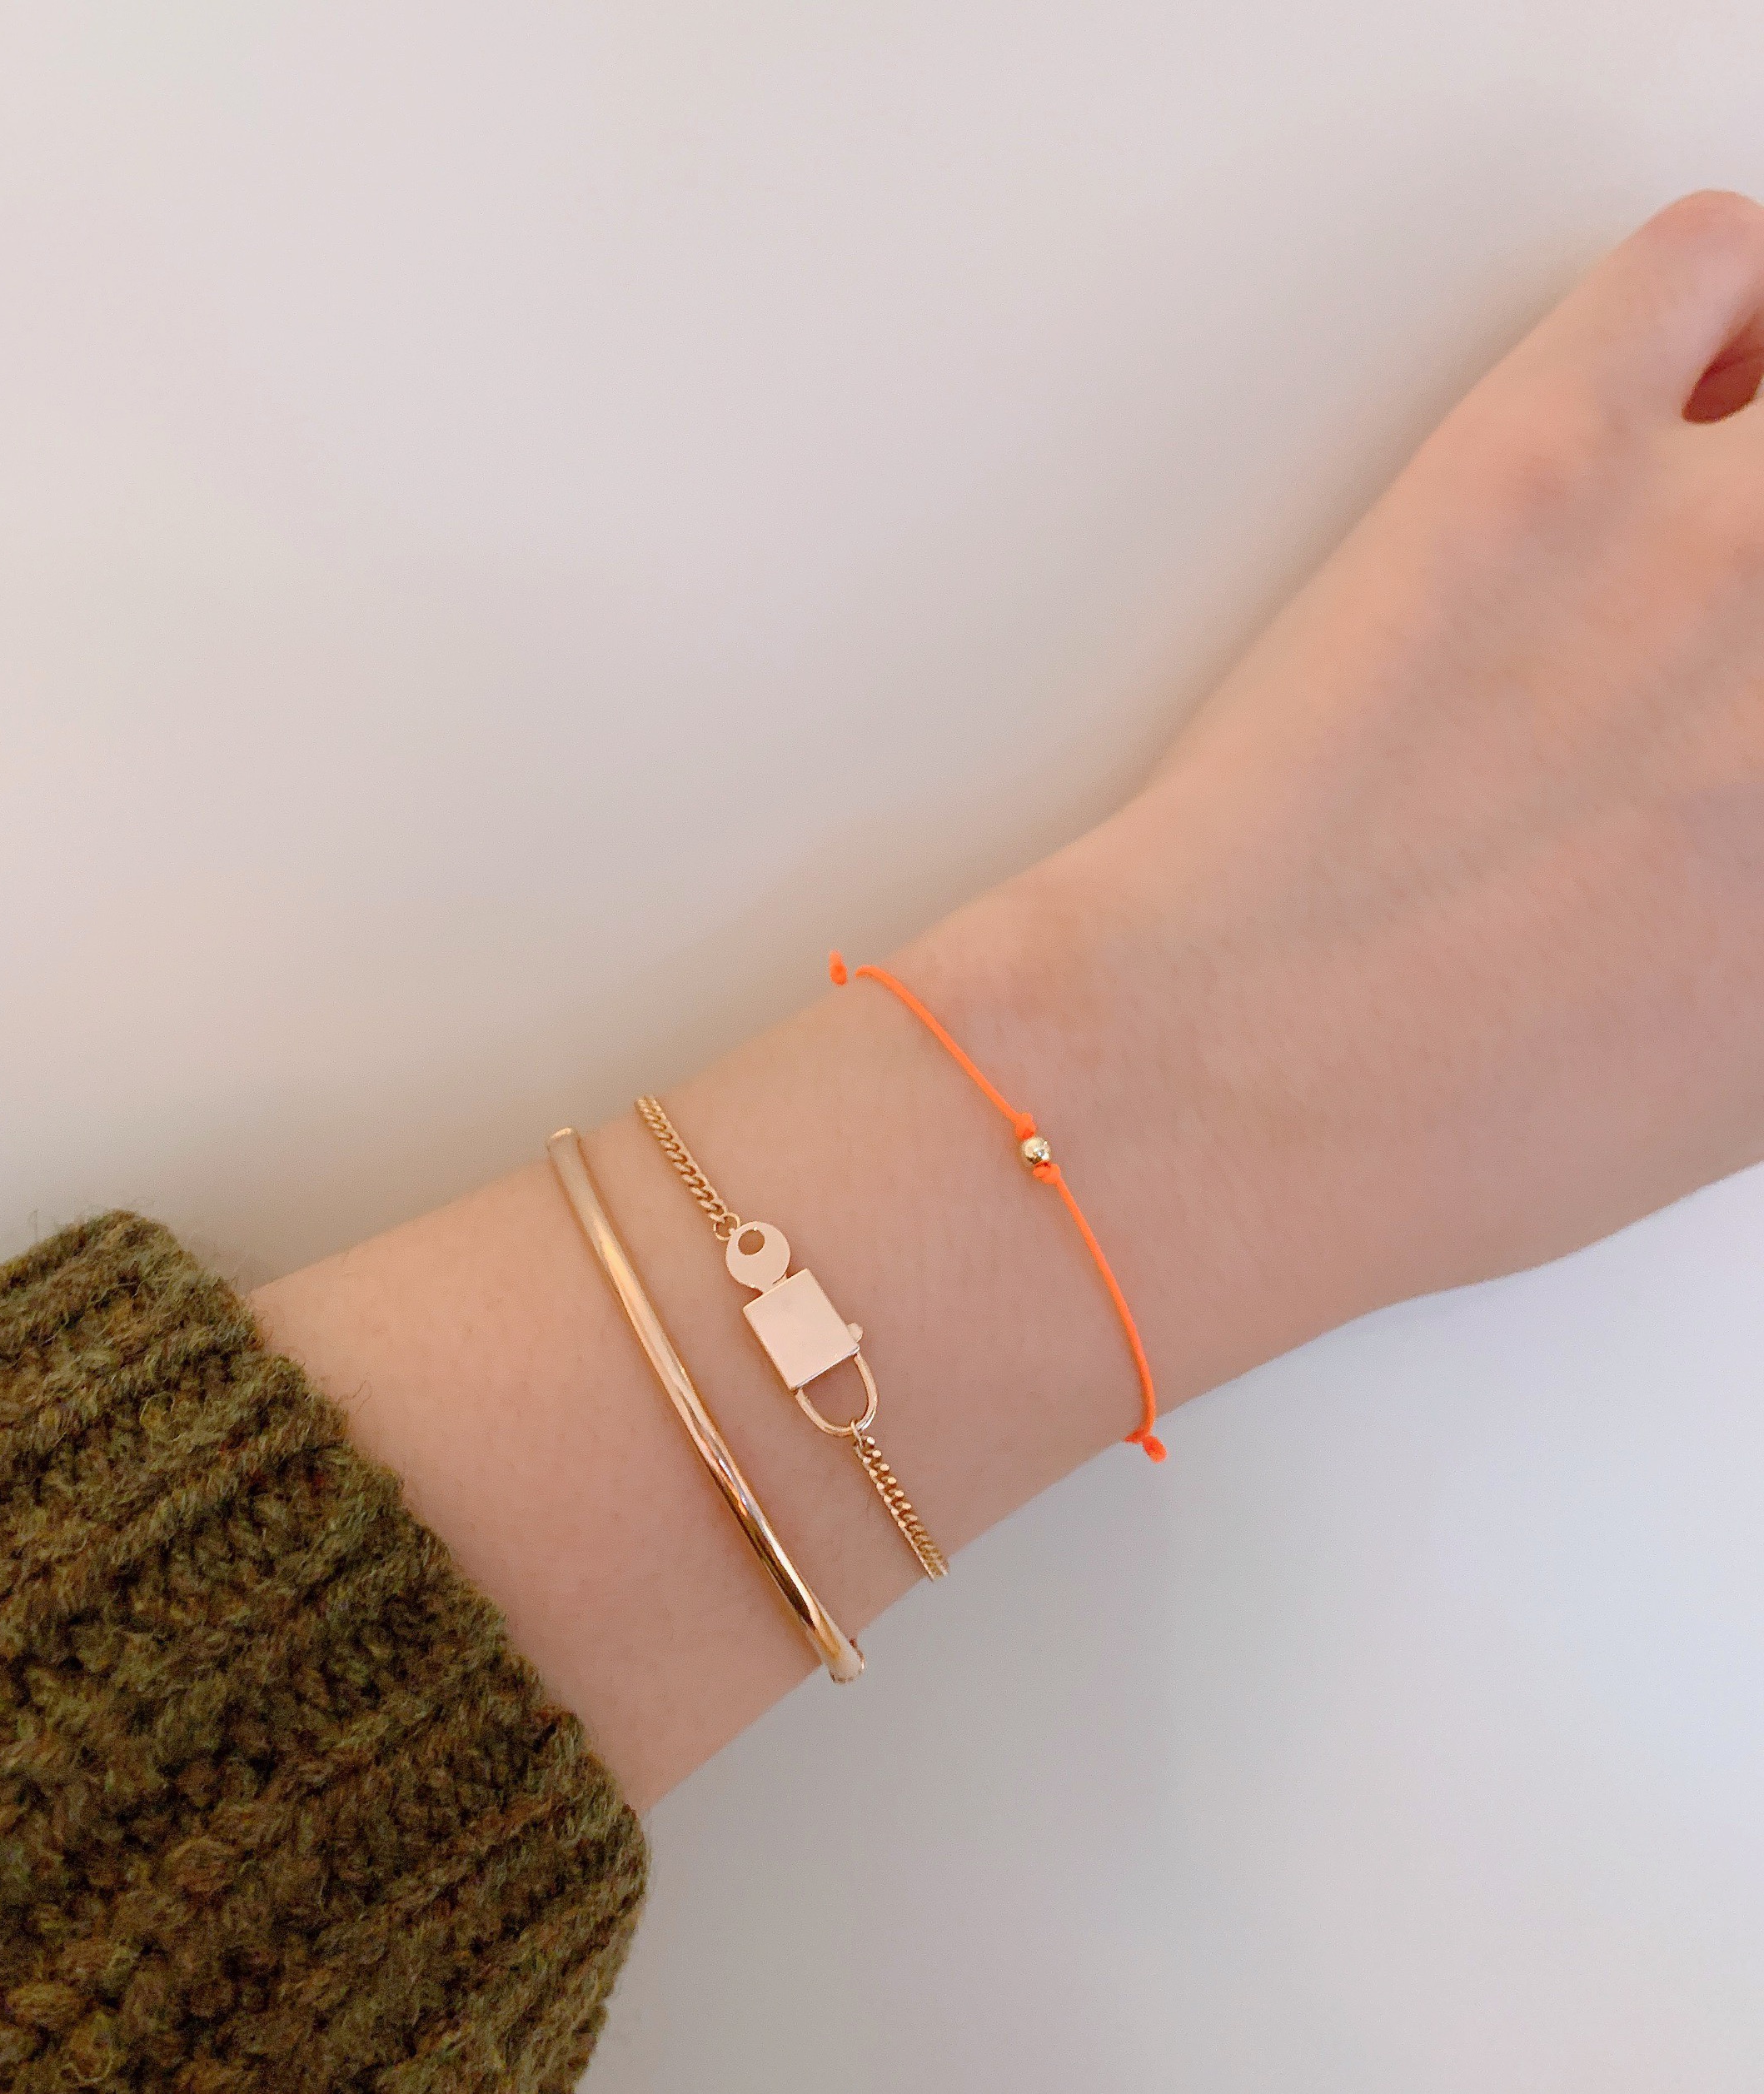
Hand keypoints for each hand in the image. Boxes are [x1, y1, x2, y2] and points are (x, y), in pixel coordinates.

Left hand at [1006, 188, 1763, 1389]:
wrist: (1233, 1080)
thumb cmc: (1452, 1129)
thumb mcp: (1744, 1077)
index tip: (1763, 690)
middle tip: (1730, 594)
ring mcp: (1730, 546)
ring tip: (1706, 484)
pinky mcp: (1548, 455)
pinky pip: (1704, 261)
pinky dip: (1706, 300)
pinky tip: (1636, 404)